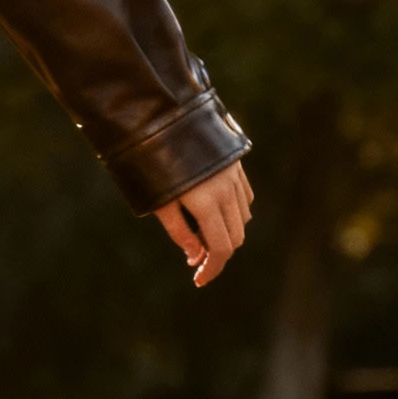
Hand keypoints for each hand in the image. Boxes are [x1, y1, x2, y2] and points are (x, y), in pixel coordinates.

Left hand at [156, 158, 252, 287]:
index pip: (222, 248)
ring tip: (200, 232)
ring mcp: (235, 178)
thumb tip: (196, 257)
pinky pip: (245, 199)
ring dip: (227, 233)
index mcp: (206, 203)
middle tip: (196, 256)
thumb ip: (180, 232)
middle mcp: (227, 191)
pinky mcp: (237, 166)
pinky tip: (214, 213)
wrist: (166, 118)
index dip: (213, 269)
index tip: (199, 280)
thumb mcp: (160, 201)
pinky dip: (235, 213)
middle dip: (218, 253)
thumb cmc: (153, 162)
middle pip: (236, 237)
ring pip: (243, 219)